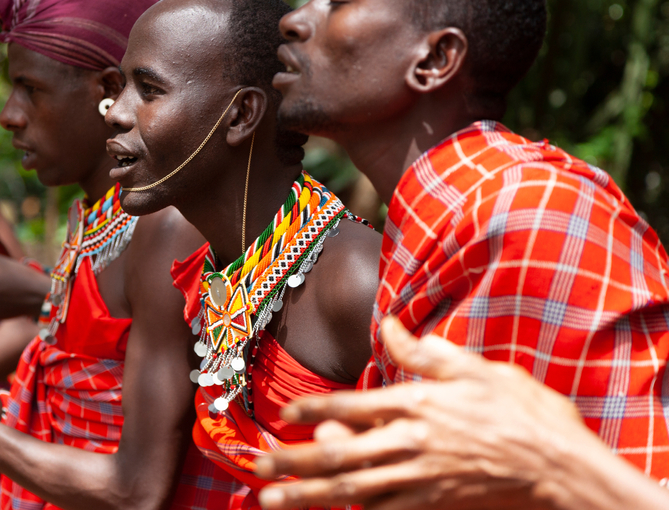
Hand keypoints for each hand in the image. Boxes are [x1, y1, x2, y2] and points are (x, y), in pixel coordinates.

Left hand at [255, 315, 596, 509]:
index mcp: (418, 406)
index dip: (314, 410)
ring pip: (352, 490)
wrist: (561, 471)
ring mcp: (421, 480)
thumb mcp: (477, 370)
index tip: (284, 413)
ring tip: (270, 498)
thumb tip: (388, 325)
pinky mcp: (434, 504)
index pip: (352, 406)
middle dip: (293, 461)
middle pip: (340, 455)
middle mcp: (411, 445)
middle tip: (255, 464)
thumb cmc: (524, 414)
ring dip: (308, 494)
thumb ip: (425, 352)